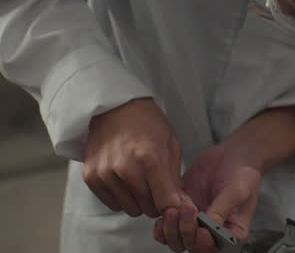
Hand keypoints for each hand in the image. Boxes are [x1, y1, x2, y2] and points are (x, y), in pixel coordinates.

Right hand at [83, 98, 182, 217]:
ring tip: (141, 181)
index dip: (173, 206)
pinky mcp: (90, 177)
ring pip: (129, 209)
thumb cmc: (148, 124)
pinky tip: (126, 181)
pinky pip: (112, 204)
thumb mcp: (171, 144)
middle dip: (156, 202)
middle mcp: (125, 168)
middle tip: (157, 188)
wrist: (115, 108)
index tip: (175, 204)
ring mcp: (105, 173)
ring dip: (138, 201)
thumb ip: (175, 178)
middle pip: (147, 208)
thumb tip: (180, 206)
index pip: (164, 201)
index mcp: (150, 157)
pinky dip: (122, 197)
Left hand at [152, 105, 294, 252]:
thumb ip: (221, 210)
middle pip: (191, 247)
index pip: (215, 249)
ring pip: (175, 240)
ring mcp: (194, 224)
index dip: (205, 245)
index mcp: (231, 233)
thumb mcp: (237, 191)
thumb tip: (208, 227)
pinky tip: (168, 206)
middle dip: (186, 231)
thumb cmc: (243, 173)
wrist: (232, 155)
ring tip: (175, 208)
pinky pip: (164, 227)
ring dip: (171, 228)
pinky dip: (163, 221)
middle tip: (188, 209)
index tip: (201, 231)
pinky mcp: (180, 213)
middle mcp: (211, 233)